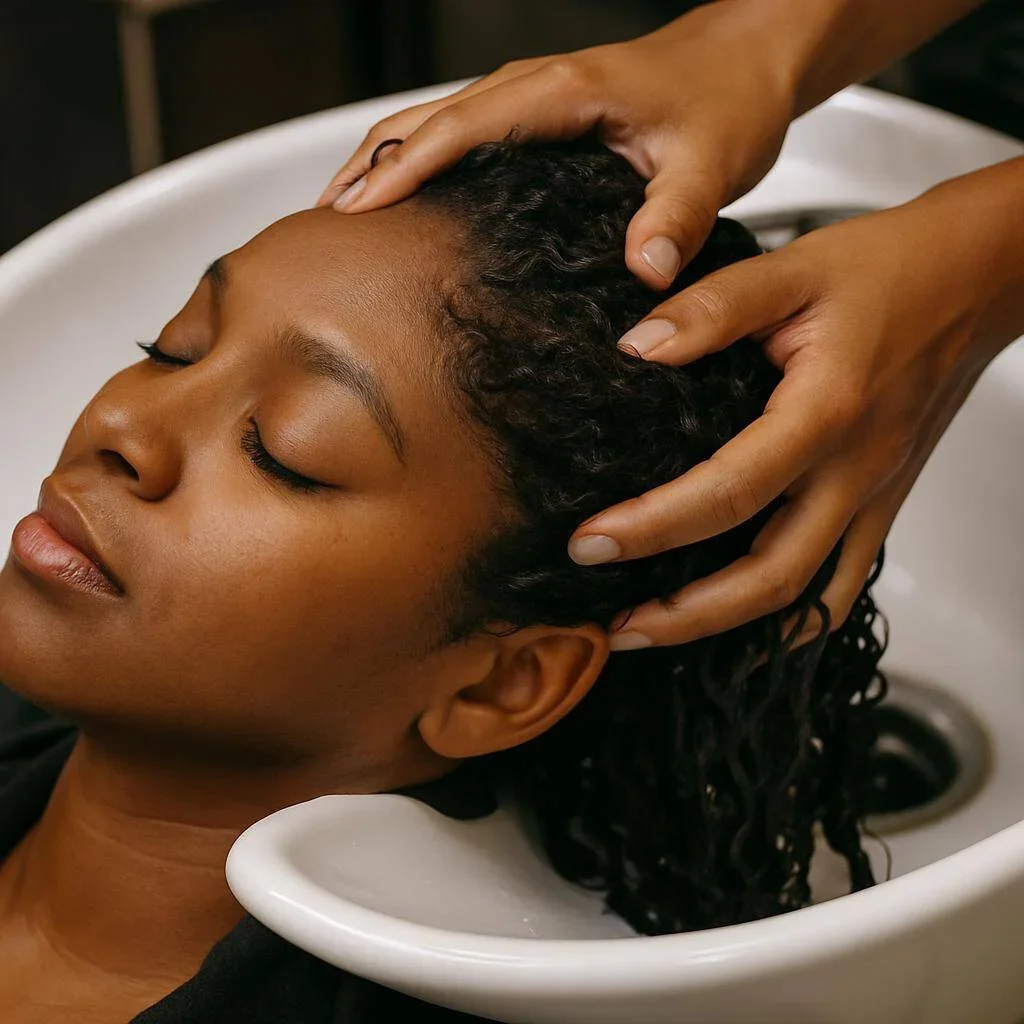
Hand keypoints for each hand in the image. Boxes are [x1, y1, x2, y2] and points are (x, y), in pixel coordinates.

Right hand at [317, 2, 802, 287]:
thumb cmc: (728, 98)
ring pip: (428, 123)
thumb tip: (644, 272)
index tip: (357, 211)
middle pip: (420, 120)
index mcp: (561, 92)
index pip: (459, 127)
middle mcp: (532, 87)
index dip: (403, 170)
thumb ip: (677, 217)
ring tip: (336, 214)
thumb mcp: (713, 161)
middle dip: (363, 169)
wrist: (744, 61)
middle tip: (318, 225)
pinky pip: (455, 133)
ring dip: (376, 163)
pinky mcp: (534, 115)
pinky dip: (412, 160)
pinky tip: (399, 196)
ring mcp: (527, 97)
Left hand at [570, 161, 1023, 649]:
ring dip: (726, 628)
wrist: (979, 276)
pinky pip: (840, 585)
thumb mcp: (793, 267)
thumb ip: (713, 307)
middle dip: (683, 613)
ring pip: (804, 595)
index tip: (588, 544)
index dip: (652, 528)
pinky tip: (742, 630)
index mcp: (826, 411)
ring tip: (654, 633)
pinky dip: (790, 623)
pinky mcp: (882, 501)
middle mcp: (854, 470)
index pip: (728, 493)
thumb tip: (637, 348)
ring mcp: (874, 495)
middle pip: (769, 576)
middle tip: (610, 623)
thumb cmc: (888, 268)